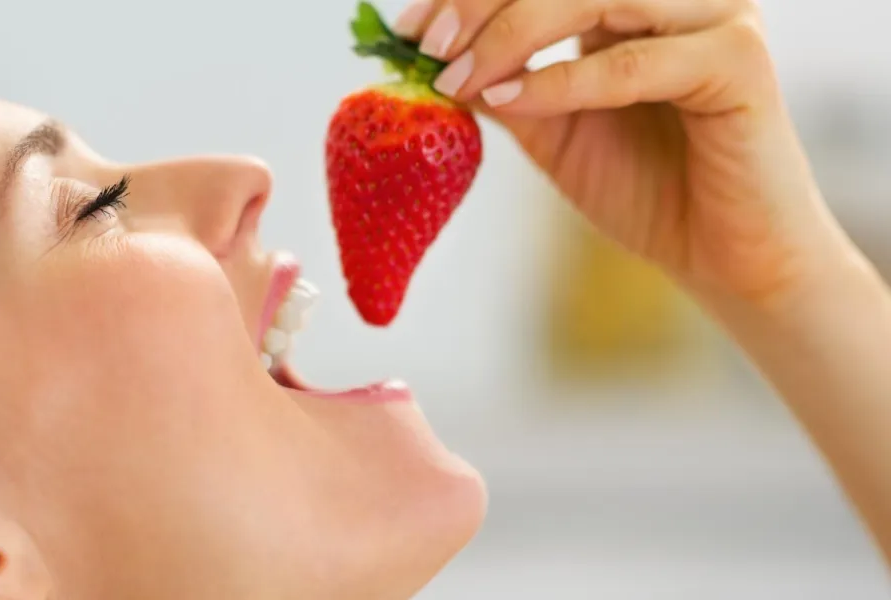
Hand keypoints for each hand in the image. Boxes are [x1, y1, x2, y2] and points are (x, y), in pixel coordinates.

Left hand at [392, 0, 852, 308]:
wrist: (721, 257)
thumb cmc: (644, 187)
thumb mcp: (550, 127)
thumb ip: (501, 82)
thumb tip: (424, 57)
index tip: (407, 28)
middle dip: (482, 1)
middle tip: (426, 45)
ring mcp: (717, 16)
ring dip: (512, 33)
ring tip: (456, 78)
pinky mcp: (740, 61)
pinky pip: (633, 62)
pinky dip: (561, 82)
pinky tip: (507, 102)